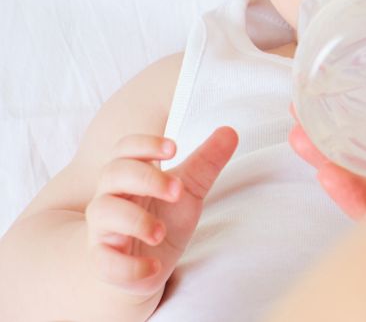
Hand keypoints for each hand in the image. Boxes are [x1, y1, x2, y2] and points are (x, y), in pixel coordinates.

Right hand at [84, 127, 237, 298]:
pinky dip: (129, 266)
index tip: (174, 148)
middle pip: (113, 173)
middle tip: (177, 191)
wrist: (147, 265)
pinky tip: (154, 266)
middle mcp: (111, 197)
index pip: (125, 149)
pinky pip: (106, 262)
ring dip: (135, 220)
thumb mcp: (188, 190)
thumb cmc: (162, 218)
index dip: (145, 144)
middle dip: (147, 178)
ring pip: (104, 212)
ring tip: (160, 232)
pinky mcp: (104, 262)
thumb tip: (230, 131)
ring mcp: (103, 230)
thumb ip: (206, 162)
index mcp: (130, 175)